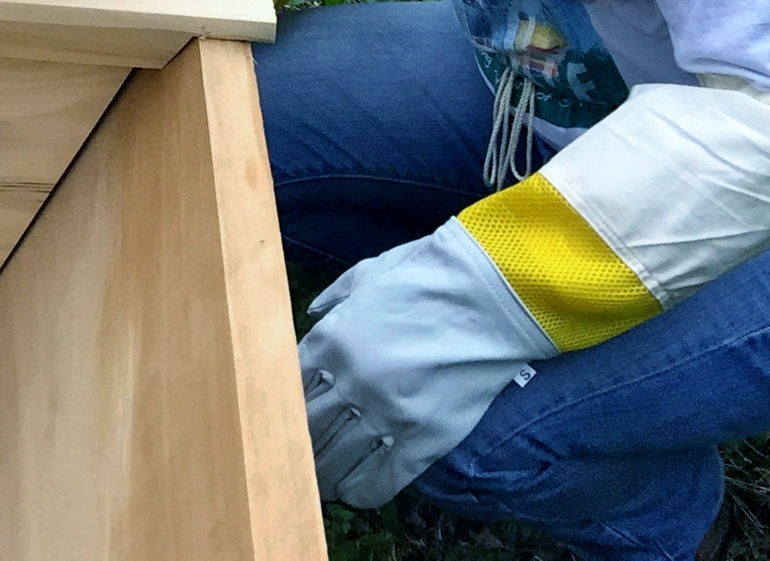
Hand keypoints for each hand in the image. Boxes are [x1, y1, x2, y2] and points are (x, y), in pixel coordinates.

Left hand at [300, 218, 555, 508]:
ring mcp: (387, 412)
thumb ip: (335, 297)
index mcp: (331, 339)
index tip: (279, 421)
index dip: (281, 408)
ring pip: (339, 458)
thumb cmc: (427, 275)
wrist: (490, 294)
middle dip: (297, 446)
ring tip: (319, 485)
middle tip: (292, 461)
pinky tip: (353, 496)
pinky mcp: (424, 437)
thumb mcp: (368, 273)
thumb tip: (312, 313)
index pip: (289, 386)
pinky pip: (383, 477)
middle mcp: (351, 380)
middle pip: (307, 427)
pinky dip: (363, 491)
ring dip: (323, 475)